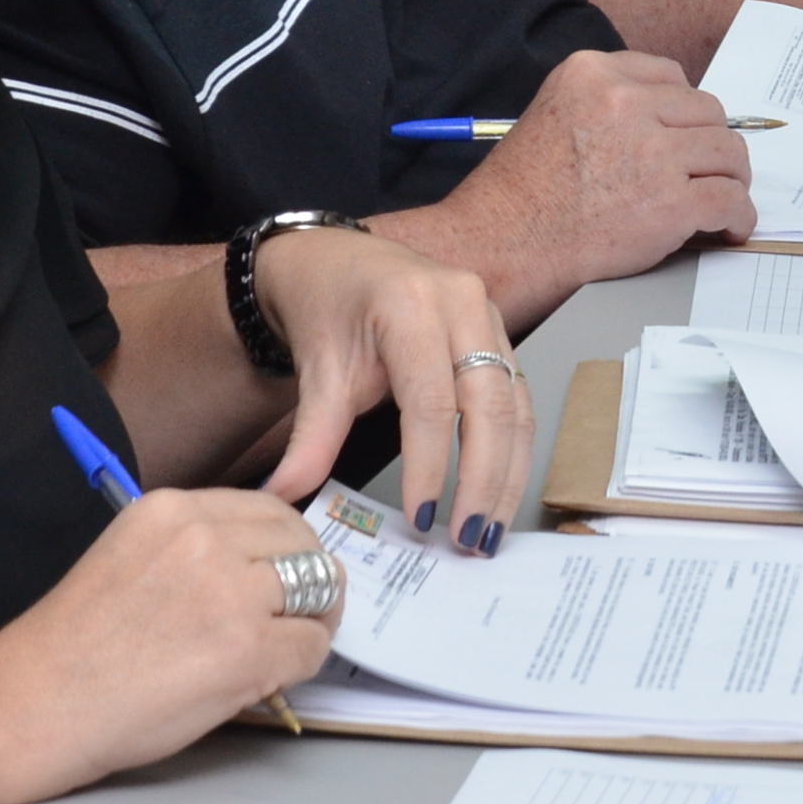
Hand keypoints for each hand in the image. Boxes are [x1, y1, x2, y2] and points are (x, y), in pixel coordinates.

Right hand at [0, 491, 340, 802]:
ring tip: (285, 648)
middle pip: (304, 545)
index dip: (285, 549)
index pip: (270, 511)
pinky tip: (269, 680)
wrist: (28, 710)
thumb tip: (264, 561)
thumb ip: (194, 548)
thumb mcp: (130, 558)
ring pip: (319, 591)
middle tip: (296, 618)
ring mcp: (229, 593)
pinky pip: (312, 646)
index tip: (281, 578)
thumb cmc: (71, 649)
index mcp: (171, 510)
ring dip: (310, 622)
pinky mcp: (246, 651)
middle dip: (310, 581)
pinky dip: (301, 666)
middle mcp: (203, 539)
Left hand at [252, 230, 525, 555]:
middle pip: (490, 405)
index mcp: (411, 307)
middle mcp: (462, 304)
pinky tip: (500, 492)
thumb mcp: (316, 373)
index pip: (432, 403)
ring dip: (507, 474)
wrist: (336, 263)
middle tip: (469, 540)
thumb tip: (283, 496)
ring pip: (516, 406)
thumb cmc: (328, 312)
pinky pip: (519, 399)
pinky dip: (513, 451)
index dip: (430, 466)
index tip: (420, 519)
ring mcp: (489, 316)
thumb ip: (310, 439)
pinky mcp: (500, 335)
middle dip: (483, 480)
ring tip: (488, 531)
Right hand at [426, 50, 756, 320]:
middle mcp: (624, 103)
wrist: (500, 245)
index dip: (685, 111)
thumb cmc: (521, 193)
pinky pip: (730, 200)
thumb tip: (673, 122)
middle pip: (708, 112)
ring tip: (724, 198)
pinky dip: (738, 217)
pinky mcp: (670, 202)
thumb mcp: (555, 113)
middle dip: (713, 144)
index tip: (687, 134)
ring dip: (732, 178)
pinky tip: (730, 228)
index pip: (671, 76)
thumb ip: (610, 105)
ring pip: (728, 152)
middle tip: (712, 171)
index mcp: (592, 74)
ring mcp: (651, 152)